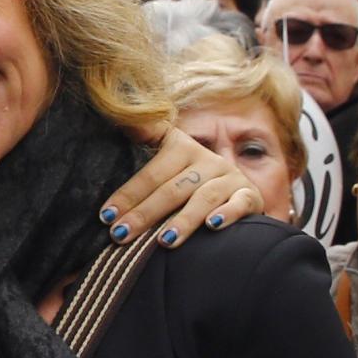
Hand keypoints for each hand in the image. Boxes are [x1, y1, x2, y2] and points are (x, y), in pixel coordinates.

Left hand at [101, 124, 261, 247]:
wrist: (232, 191)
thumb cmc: (187, 178)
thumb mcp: (166, 157)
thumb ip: (146, 136)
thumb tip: (119, 116)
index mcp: (183, 147)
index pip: (151, 174)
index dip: (127, 195)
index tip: (106, 216)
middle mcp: (208, 160)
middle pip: (172, 189)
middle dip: (144, 214)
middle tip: (120, 235)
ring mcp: (231, 178)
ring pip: (204, 198)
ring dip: (183, 221)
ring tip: (163, 241)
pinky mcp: (251, 196)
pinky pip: (241, 203)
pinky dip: (227, 214)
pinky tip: (212, 225)